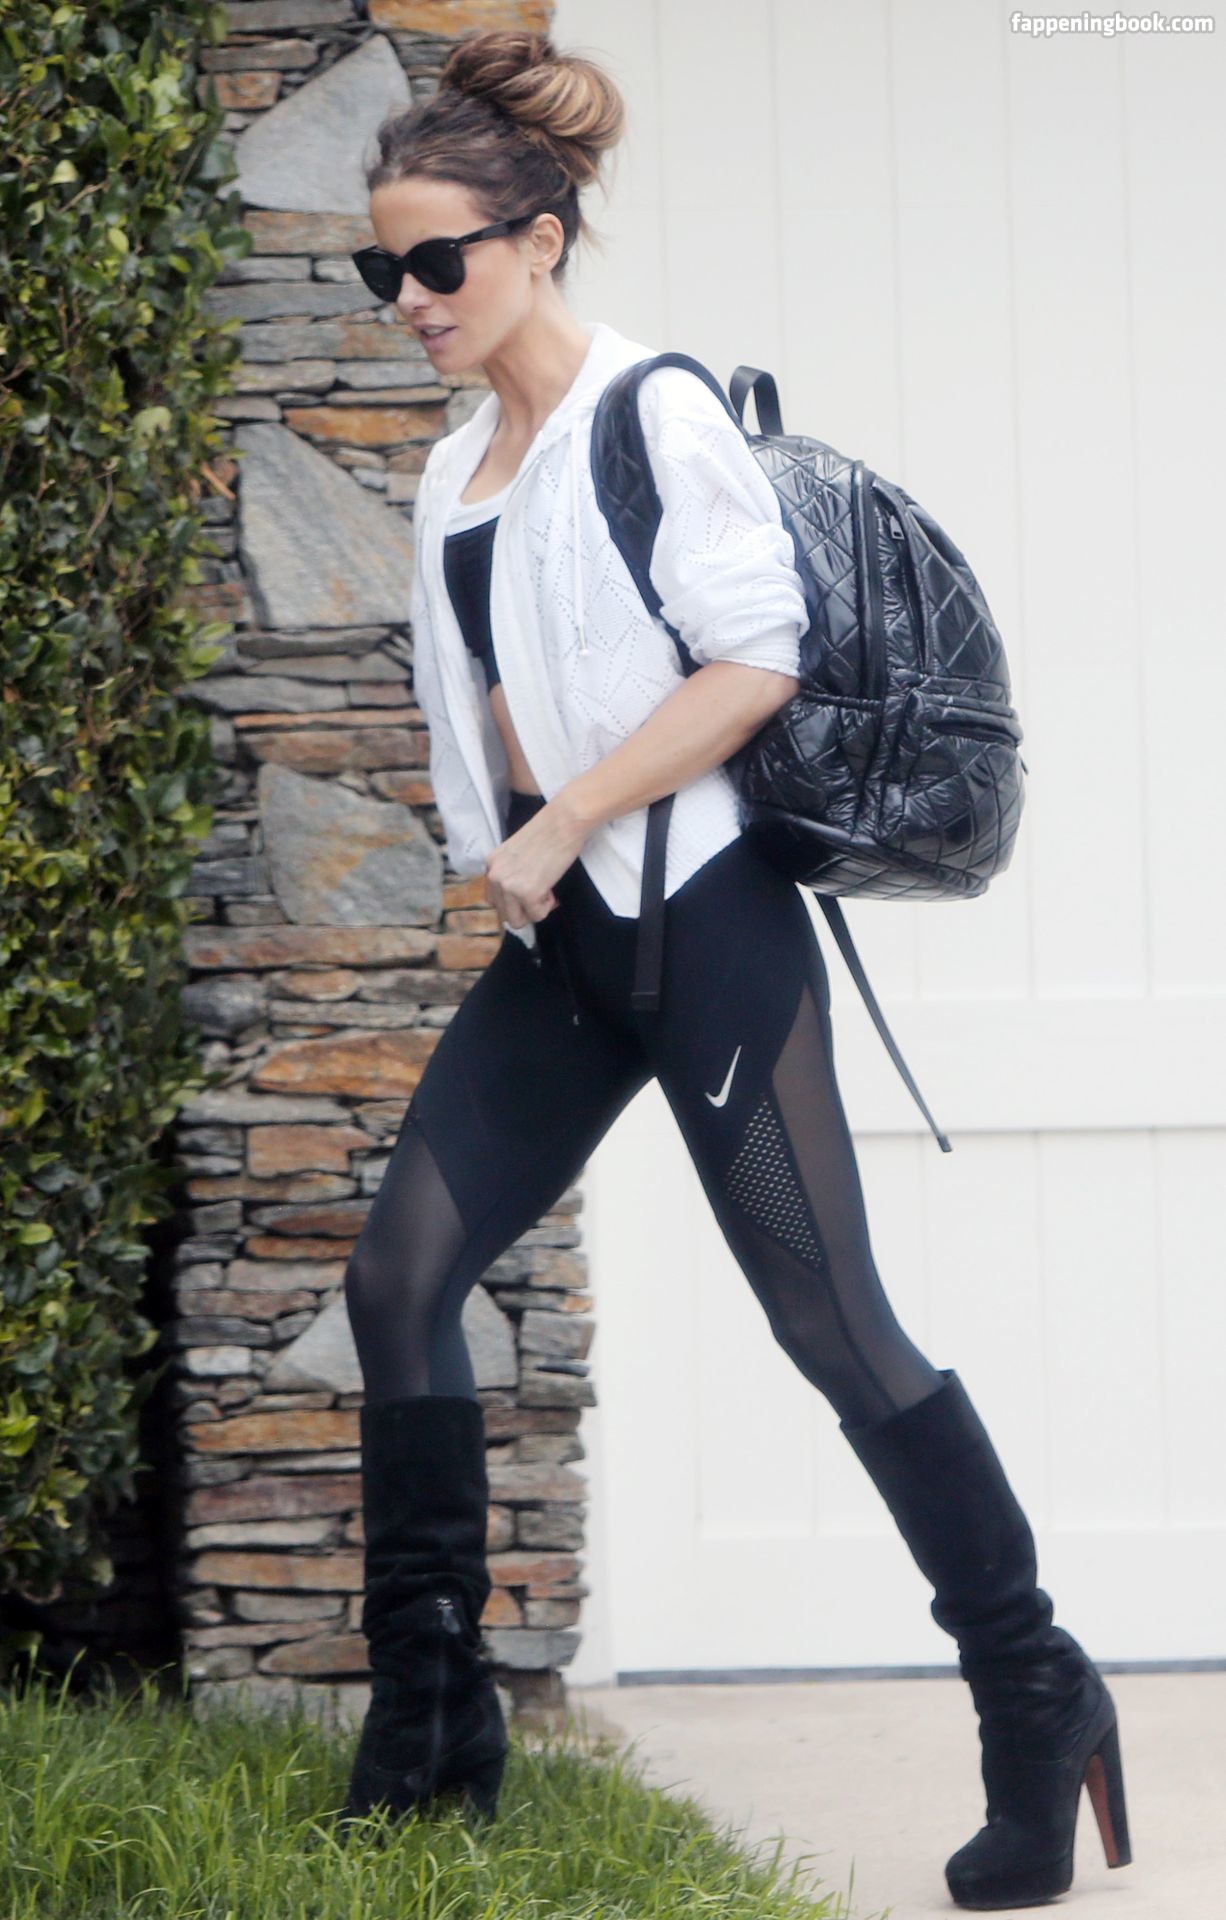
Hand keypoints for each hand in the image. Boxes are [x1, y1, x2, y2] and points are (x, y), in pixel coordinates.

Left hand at [484, 796, 590, 930]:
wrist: (563, 822)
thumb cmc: (547, 832)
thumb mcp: (516, 853)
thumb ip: (511, 872)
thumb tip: (518, 898)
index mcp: (491, 864)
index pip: (493, 899)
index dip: (513, 900)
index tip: (530, 889)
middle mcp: (494, 876)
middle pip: (503, 913)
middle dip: (523, 908)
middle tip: (541, 892)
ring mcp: (509, 886)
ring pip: (516, 921)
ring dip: (533, 911)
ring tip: (546, 892)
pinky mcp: (527, 893)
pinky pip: (536, 916)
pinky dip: (546, 908)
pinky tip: (552, 890)